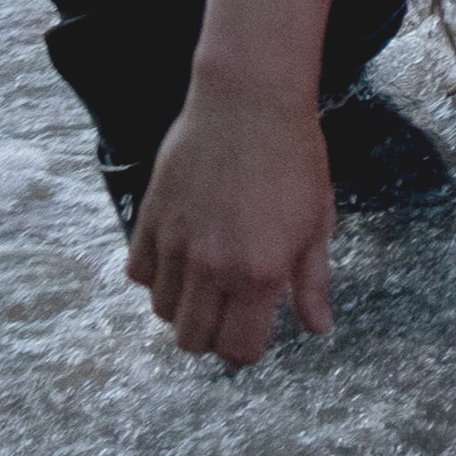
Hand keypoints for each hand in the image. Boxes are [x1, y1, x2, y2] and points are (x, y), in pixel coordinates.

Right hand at [128, 87, 339, 366]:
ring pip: (162, 310)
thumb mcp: (316, 225)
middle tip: (227, 316)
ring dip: (182, 308)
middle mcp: (212, 266)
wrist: (250, 103)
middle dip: (211, 337)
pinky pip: (138, 272)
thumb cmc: (294, 160)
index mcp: (259, 274)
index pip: (238, 347)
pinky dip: (155, 276)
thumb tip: (316, 329)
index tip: (250, 341)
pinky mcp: (150, 218)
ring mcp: (176, 243)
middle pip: (192, 338)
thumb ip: (311, 283)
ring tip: (204, 286)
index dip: (245, 352)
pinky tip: (178, 259)